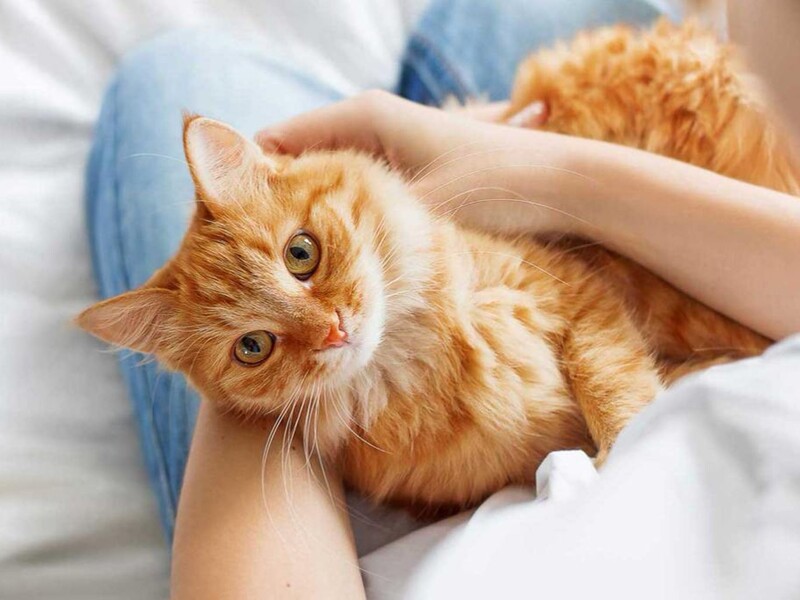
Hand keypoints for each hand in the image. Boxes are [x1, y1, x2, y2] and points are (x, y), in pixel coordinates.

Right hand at [255, 91, 584, 234]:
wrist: (561, 181)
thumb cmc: (492, 187)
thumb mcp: (413, 211)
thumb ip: (351, 223)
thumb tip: (299, 251)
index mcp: (362, 116)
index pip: (275, 141)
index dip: (248, 184)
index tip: (233, 231)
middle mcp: (369, 120)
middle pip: (296, 158)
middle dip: (274, 201)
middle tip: (257, 257)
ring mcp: (388, 141)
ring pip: (324, 176)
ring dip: (307, 211)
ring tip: (291, 262)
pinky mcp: (405, 165)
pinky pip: (353, 186)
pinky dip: (338, 212)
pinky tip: (334, 250)